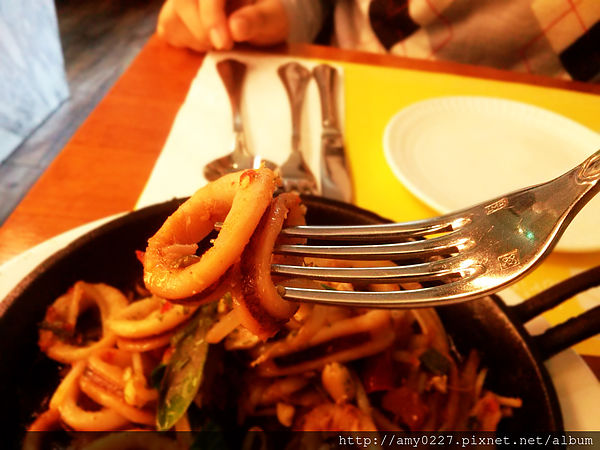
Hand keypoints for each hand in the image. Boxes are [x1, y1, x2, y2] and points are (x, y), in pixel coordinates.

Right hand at [157, 0, 288, 51]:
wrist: (262, 19)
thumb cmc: (269, 15)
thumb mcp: (273, 17)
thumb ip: (257, 19)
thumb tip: (235, 27)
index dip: (211, 17)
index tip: (224, 43)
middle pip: (182, 2)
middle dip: (202, 31)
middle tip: (225, 45)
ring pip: (171, 17)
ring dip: (195, 38)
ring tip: (218, 40)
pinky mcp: (173, 12)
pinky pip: (167, 28)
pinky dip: (185, 41)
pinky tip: (205, 41)